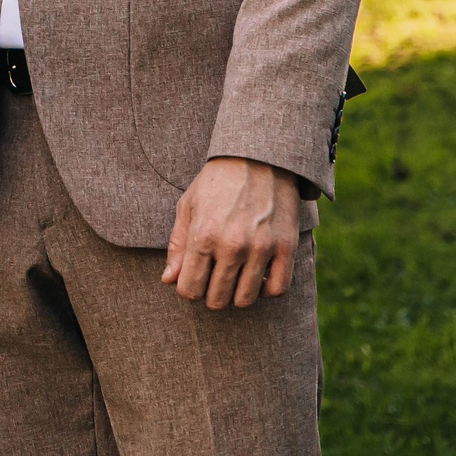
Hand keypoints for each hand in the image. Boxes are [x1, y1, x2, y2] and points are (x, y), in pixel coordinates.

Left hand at [162, 156, 300, 309]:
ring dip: (236, 294)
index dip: (188, 289)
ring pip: (245, 299)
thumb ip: (177, 246)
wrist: (258, 155)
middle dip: (210, 293)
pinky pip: (277, 289)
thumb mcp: (188, 206)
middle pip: (216, 298)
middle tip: (213, 278)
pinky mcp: (286, 247)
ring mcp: (261, 248)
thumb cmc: (217, 181)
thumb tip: (168, 280)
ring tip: (234, 277)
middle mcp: (232, 245)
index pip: (189, 289)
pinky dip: (266, 290)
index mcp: (203, 235)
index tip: (193, 279)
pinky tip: (258, 276)